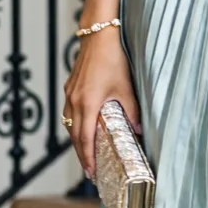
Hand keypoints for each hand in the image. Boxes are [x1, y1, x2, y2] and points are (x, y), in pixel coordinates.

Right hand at [62, 28, 141, 179]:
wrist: (98, 35)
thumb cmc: (112, 59)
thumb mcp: (125, 88)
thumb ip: (132, 111)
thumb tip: (138, 131)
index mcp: (87, 104)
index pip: (85, 139)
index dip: (88, 157)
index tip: (92, 172)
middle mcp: (74, 101)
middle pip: (74, 135)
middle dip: (81, 154)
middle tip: (90, 170)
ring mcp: (70, 93)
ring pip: (69, 124)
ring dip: (76, 140)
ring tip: (86, 153)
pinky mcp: (70, 86)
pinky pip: (68, 112)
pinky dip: (74, 124)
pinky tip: (82, 127)